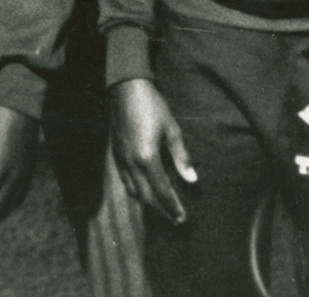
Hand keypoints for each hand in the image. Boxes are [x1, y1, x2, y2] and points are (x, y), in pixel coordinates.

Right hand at [109, 78, 196, 223]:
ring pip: (133, 191)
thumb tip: (192, 180)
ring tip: (162, 208)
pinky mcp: (116, 155)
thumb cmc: (153, 106)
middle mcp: (131, 164)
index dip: (172, 207)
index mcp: (147, 159)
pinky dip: (136, 191)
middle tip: (175, 218)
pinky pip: (125, 181)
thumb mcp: (172, 129)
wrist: (126, 89)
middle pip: (146, 197)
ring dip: (148, 203)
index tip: (182, 219)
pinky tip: (145, 189)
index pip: (162, 191)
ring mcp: (121, 160)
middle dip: (161, 210)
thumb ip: (181, 157)